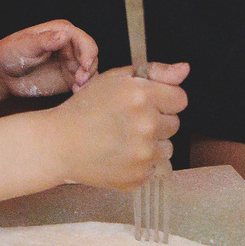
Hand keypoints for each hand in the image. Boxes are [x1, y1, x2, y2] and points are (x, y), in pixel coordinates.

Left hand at [0, 20, 100, 99]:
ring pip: (90, 71)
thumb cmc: (10, 54)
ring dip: (88, 80)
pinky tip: (75, 93)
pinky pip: (84, 84)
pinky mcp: (70, 78)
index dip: (88, 52)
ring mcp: (71, 62)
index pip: (83, 40)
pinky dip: (84, 89)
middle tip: (79, 82)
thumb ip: (44, 41)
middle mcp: (70, 45)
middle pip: (91, 56)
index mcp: (62, 31)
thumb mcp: (24, 46)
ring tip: (76, 89)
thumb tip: (64, 34)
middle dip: (89, 69)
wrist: (3, 73)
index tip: (85, 66)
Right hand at [47, 63, 189, 190]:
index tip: (147, 103)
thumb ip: (155, 72)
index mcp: (142, 95)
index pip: (180, 99)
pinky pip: (155, 167)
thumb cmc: (84, 109)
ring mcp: (144, 153)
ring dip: (152, 144)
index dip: (164, 99)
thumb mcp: (115, 79)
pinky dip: (141, 163)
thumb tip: (185, 69)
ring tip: (124, 140)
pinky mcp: (139, 176)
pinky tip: (121, 155)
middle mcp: (146, 124)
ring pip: (167, 147)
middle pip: (175, 124)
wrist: (59, 144)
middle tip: (128, 122)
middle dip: (156, 121)